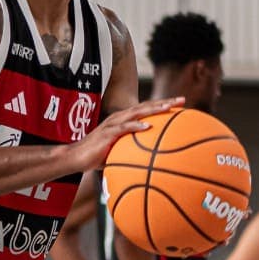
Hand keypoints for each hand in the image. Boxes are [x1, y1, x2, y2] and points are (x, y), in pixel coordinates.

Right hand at [66, 96, 184, 173]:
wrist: (76, 158)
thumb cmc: (97, 156)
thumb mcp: (119, 150)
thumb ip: (133, 150)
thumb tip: (150, 159)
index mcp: (123, 120)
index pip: (146, 109)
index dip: (163, 105)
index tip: (181, 103)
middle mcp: (119, 118)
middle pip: (145, 106)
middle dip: (164, 102)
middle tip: (182, 100)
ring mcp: (113, 124)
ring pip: (136, 112)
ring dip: (153, 109)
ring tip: (168, 108)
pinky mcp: (107, 133)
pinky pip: (124, 128)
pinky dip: (136, 125)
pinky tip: (149, 126)